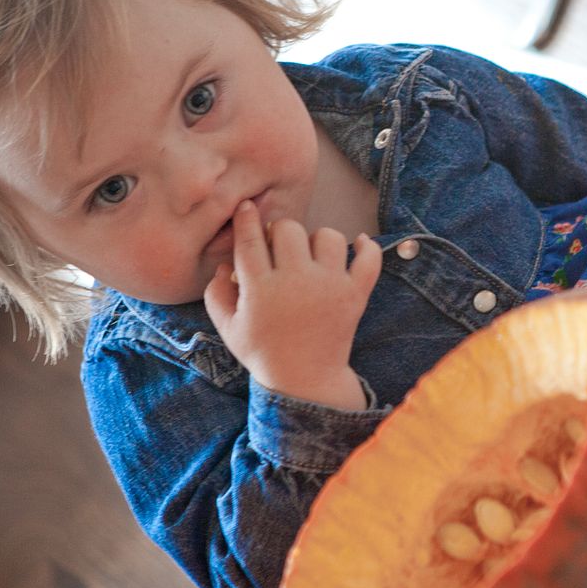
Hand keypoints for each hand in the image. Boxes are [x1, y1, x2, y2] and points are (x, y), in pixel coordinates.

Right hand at [204, 200, 382, 409]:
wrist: (306, 380)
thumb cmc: (263, 351)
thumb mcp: (228, 327)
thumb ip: (216, 292)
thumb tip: (227, 262)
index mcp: (260, 290)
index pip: (251, 240)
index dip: (247, 218)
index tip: (247, 207)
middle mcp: (296, 283)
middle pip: (289, 229)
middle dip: (279, 232)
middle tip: (278, 248)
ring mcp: (329, 287)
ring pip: (328, 236)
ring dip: (317, 240)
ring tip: (310, 257)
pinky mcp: (355, 295)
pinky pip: (369, 259)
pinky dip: (367, 248)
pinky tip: (358, 244)